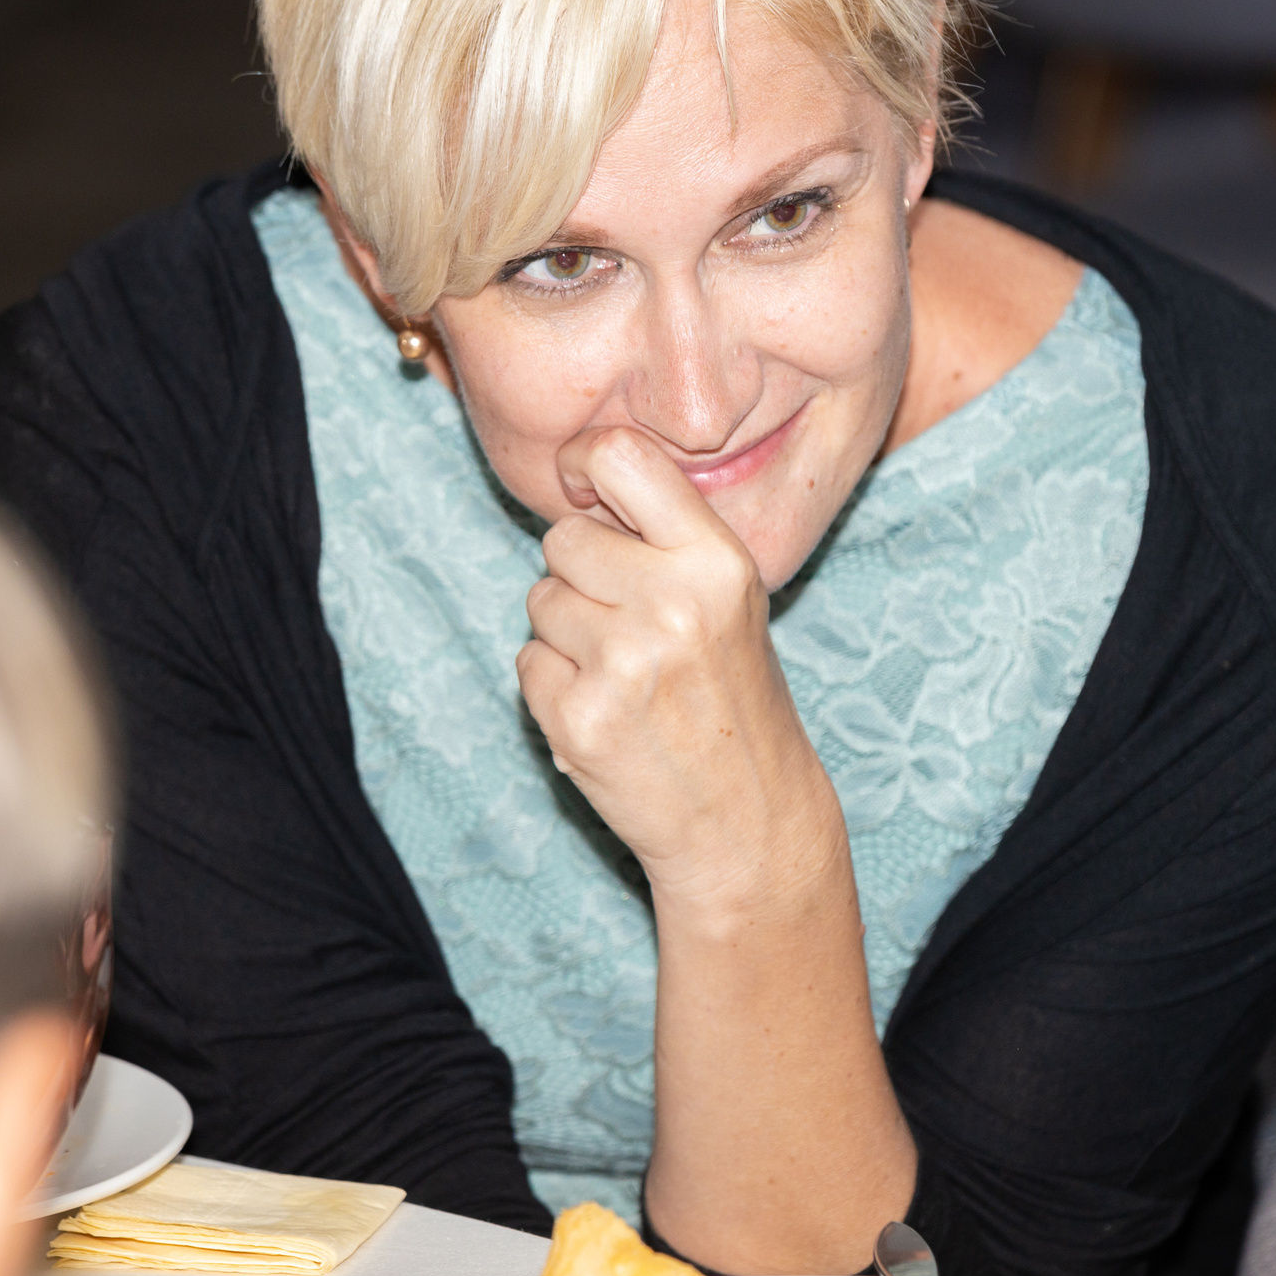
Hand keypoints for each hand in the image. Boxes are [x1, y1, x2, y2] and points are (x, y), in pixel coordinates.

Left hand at [516, 427, 845, 911]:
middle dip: (581, 575)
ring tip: (626, 675)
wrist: (748, 818)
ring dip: (567, 634)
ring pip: (540, 601)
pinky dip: (555, 686)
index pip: (622, 457)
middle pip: (564, 539)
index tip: (580, 486)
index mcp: (718, 562)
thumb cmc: (732, 697)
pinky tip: (607, 713)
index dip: (584, 463)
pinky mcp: (579, 718)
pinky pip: (528, 662)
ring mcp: (622, 663)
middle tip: (630, 625)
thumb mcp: (729, 599)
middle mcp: (673, 604)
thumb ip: (666, 537)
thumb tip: (579, 472)